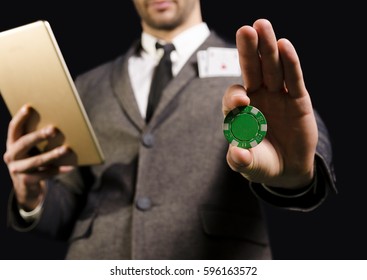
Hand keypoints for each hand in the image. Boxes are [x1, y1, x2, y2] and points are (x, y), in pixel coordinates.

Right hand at [3, 105, 74, 210]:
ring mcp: (17, 169)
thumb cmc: (34, 161)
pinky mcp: (26, 181)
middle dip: (40, 135)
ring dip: (53, 154)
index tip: (29, 107)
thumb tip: (59, 127)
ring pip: (37, 160)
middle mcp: (11, 155)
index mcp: (12, 144)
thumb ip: (39, 139)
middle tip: (54, 129)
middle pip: (24, 143)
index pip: (14, 128)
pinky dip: (59, 170)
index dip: (20, 117)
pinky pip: (45, 175)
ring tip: (67, 149)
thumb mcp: (32, 150)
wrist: (27, 188)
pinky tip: (71, 167)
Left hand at [222, 19, 317, 188]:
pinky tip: (285, 45)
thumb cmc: (262, 163)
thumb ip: (241, 160)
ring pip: (272, 68)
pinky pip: (293, 79)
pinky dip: (290, 63)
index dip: (236, 96)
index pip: (234, 95)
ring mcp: (277, 96)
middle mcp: (257, 98)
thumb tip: (238, 153)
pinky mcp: (297, 99)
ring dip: (268, 48)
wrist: (287, 169)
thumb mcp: (249, 165)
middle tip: (245, 30)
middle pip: (251, 71)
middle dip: (248, 52)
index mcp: (240, 112)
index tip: (242, 104)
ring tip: (263, 25)